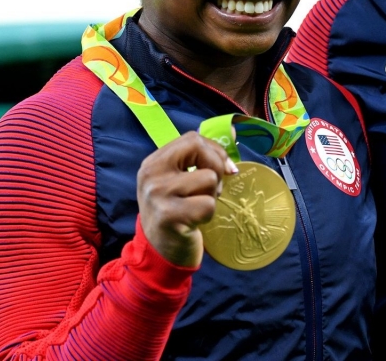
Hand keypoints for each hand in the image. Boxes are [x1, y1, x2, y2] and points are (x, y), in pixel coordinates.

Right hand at [136, 132, 238, 267]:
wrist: (160, 253)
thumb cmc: (176, 212)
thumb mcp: (178, 180)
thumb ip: (199, 158)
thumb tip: (233, 132)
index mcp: (153, 162)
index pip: (192, 139)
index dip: (214, 151)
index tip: (224, 169)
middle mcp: (152, 175)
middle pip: (200, 150)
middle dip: (217, 169)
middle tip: (211, 190)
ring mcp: (158, 195)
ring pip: (209, 179)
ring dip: (212, 196)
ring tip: (197, 207)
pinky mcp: (169, 216)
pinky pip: (208, 204)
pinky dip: (208, 214)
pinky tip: (195, 222)